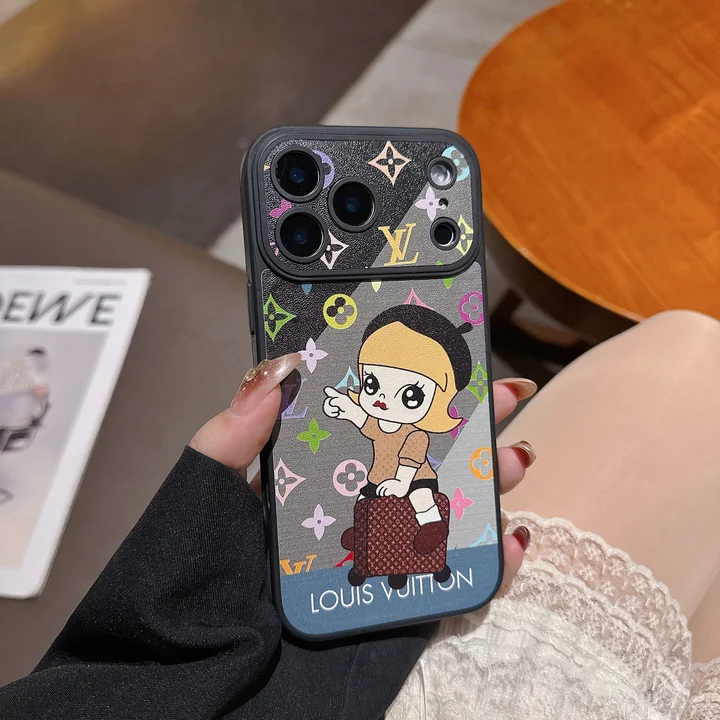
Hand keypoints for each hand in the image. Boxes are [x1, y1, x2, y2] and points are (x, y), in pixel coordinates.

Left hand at [191, 361, 536, 592]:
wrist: (201, 678)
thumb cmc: (191, 582)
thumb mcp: (206, 496)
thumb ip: (231, 438)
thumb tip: (273, 370)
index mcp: (309, 480)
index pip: (367, 425)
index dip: (409, 393)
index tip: (444, 363)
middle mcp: (352, 515)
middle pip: (422, 465)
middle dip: (470, 429)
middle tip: (506, 396)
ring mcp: (379, 562)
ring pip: (447, 518)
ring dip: (489, 486)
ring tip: (514, 460)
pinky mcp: (396, 611)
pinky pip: (452, 586)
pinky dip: (491, 567)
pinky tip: (510, 543)